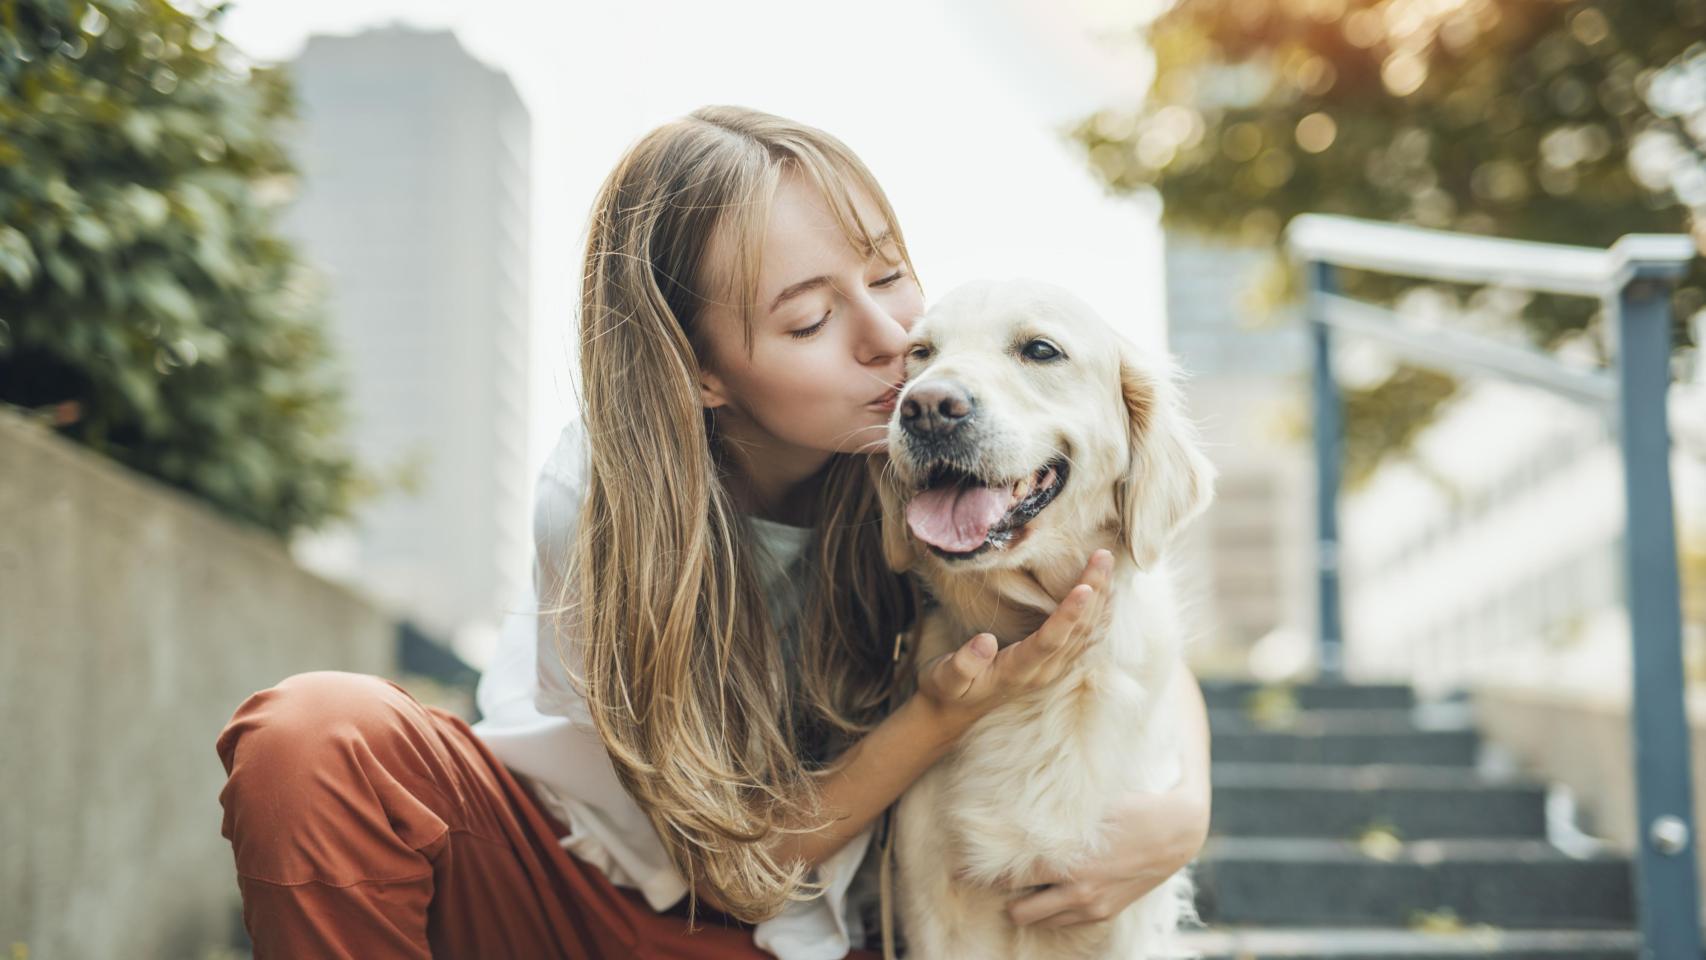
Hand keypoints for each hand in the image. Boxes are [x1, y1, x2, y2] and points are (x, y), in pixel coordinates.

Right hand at [912, 549, 1113, 733]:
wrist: (955, 713)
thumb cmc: (947, 689)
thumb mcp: (945, 678)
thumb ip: (963, 663)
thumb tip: (985, 641)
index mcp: (1016, 672)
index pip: (1050, 641)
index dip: (1069, 615)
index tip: (1084, 588)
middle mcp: (1042, 672)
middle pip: (1077, 631)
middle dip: (1094, 592)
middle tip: (1103, 556)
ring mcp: (1052, 670)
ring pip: (1087, 633)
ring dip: (1101, 598)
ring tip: (1108, 564)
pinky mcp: (1055, 665)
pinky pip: (1085, 639)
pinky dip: (1098, 613)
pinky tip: (1106, 592)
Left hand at [984, 784, 1210, 928]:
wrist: (1174, 833)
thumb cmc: (1129, 808)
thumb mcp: (1088, 806)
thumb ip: (1050, 815)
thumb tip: (1011, 809)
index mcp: (1068, 861)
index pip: (1010, 876)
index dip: (984, 873)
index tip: (964, 868)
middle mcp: (1076, 890)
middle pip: (1018, 910)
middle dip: (1004, 895)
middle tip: (997, 876)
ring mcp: (1091, 906)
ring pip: (1038, 921)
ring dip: (1027, 905)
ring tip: (1023, 884)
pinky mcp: (1104, 913)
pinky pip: (1061, 922)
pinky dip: (1050, 910)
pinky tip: (1050, 889)